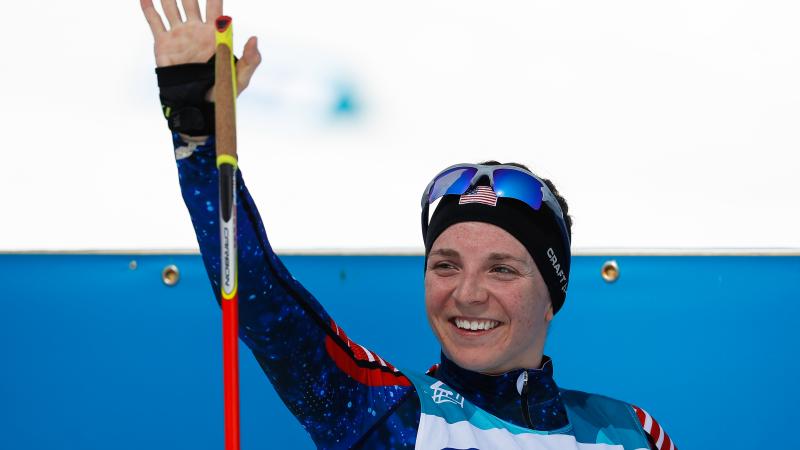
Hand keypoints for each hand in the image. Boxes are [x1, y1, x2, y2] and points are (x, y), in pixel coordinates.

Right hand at [140, 0, 261, 97]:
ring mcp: (179, 34)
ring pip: (171, 6)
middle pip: (190, 0)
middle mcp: (195, 29)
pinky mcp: (163, 43)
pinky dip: (149, 8)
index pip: (215, 6)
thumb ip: (251, 60)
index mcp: (215, 33)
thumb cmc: (222, 93)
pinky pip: (155, 22)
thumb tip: (255, 38)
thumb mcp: (241, 78)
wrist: (196, 105)